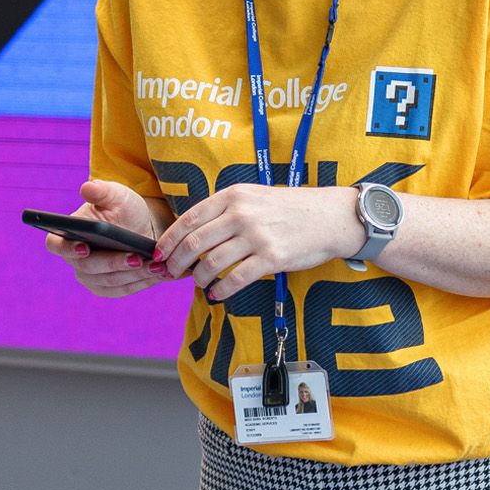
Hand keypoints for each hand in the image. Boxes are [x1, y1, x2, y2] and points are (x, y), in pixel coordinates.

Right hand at [47, 179, 174, 297]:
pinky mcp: (108, 288)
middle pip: (88, 268)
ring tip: (155, 265)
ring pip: (109, 281)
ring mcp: (90, 277)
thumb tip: (87, 188)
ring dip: (133, 274)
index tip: (84, 247)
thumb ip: (101, 191)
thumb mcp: (116, 195)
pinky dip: (141, 282)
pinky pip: (123, 289)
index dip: (67, 249)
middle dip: (114, 263)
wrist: (142, 227)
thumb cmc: (123, 208)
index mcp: (67, 235)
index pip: (56, 245)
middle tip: (136, 258)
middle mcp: (75, 260)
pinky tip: (157, 273)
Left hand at [158, 183, 361, 302]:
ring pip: (212, 263)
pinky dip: (221, 291)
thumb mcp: (253, 196)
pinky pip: (236, 279)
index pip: (189, 218)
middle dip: (177, 262)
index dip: (169, 239)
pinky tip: (217, 294)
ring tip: (199, 284)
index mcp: (233, 195)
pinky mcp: (271, 257)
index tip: (159, 253)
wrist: (329, 216)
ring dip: (199, 278)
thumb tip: (193, 234)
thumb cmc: (289, 208)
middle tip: (171, 273)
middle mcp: (241, 214)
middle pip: (195, 243)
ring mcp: (256, 236)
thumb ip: (225, 210)